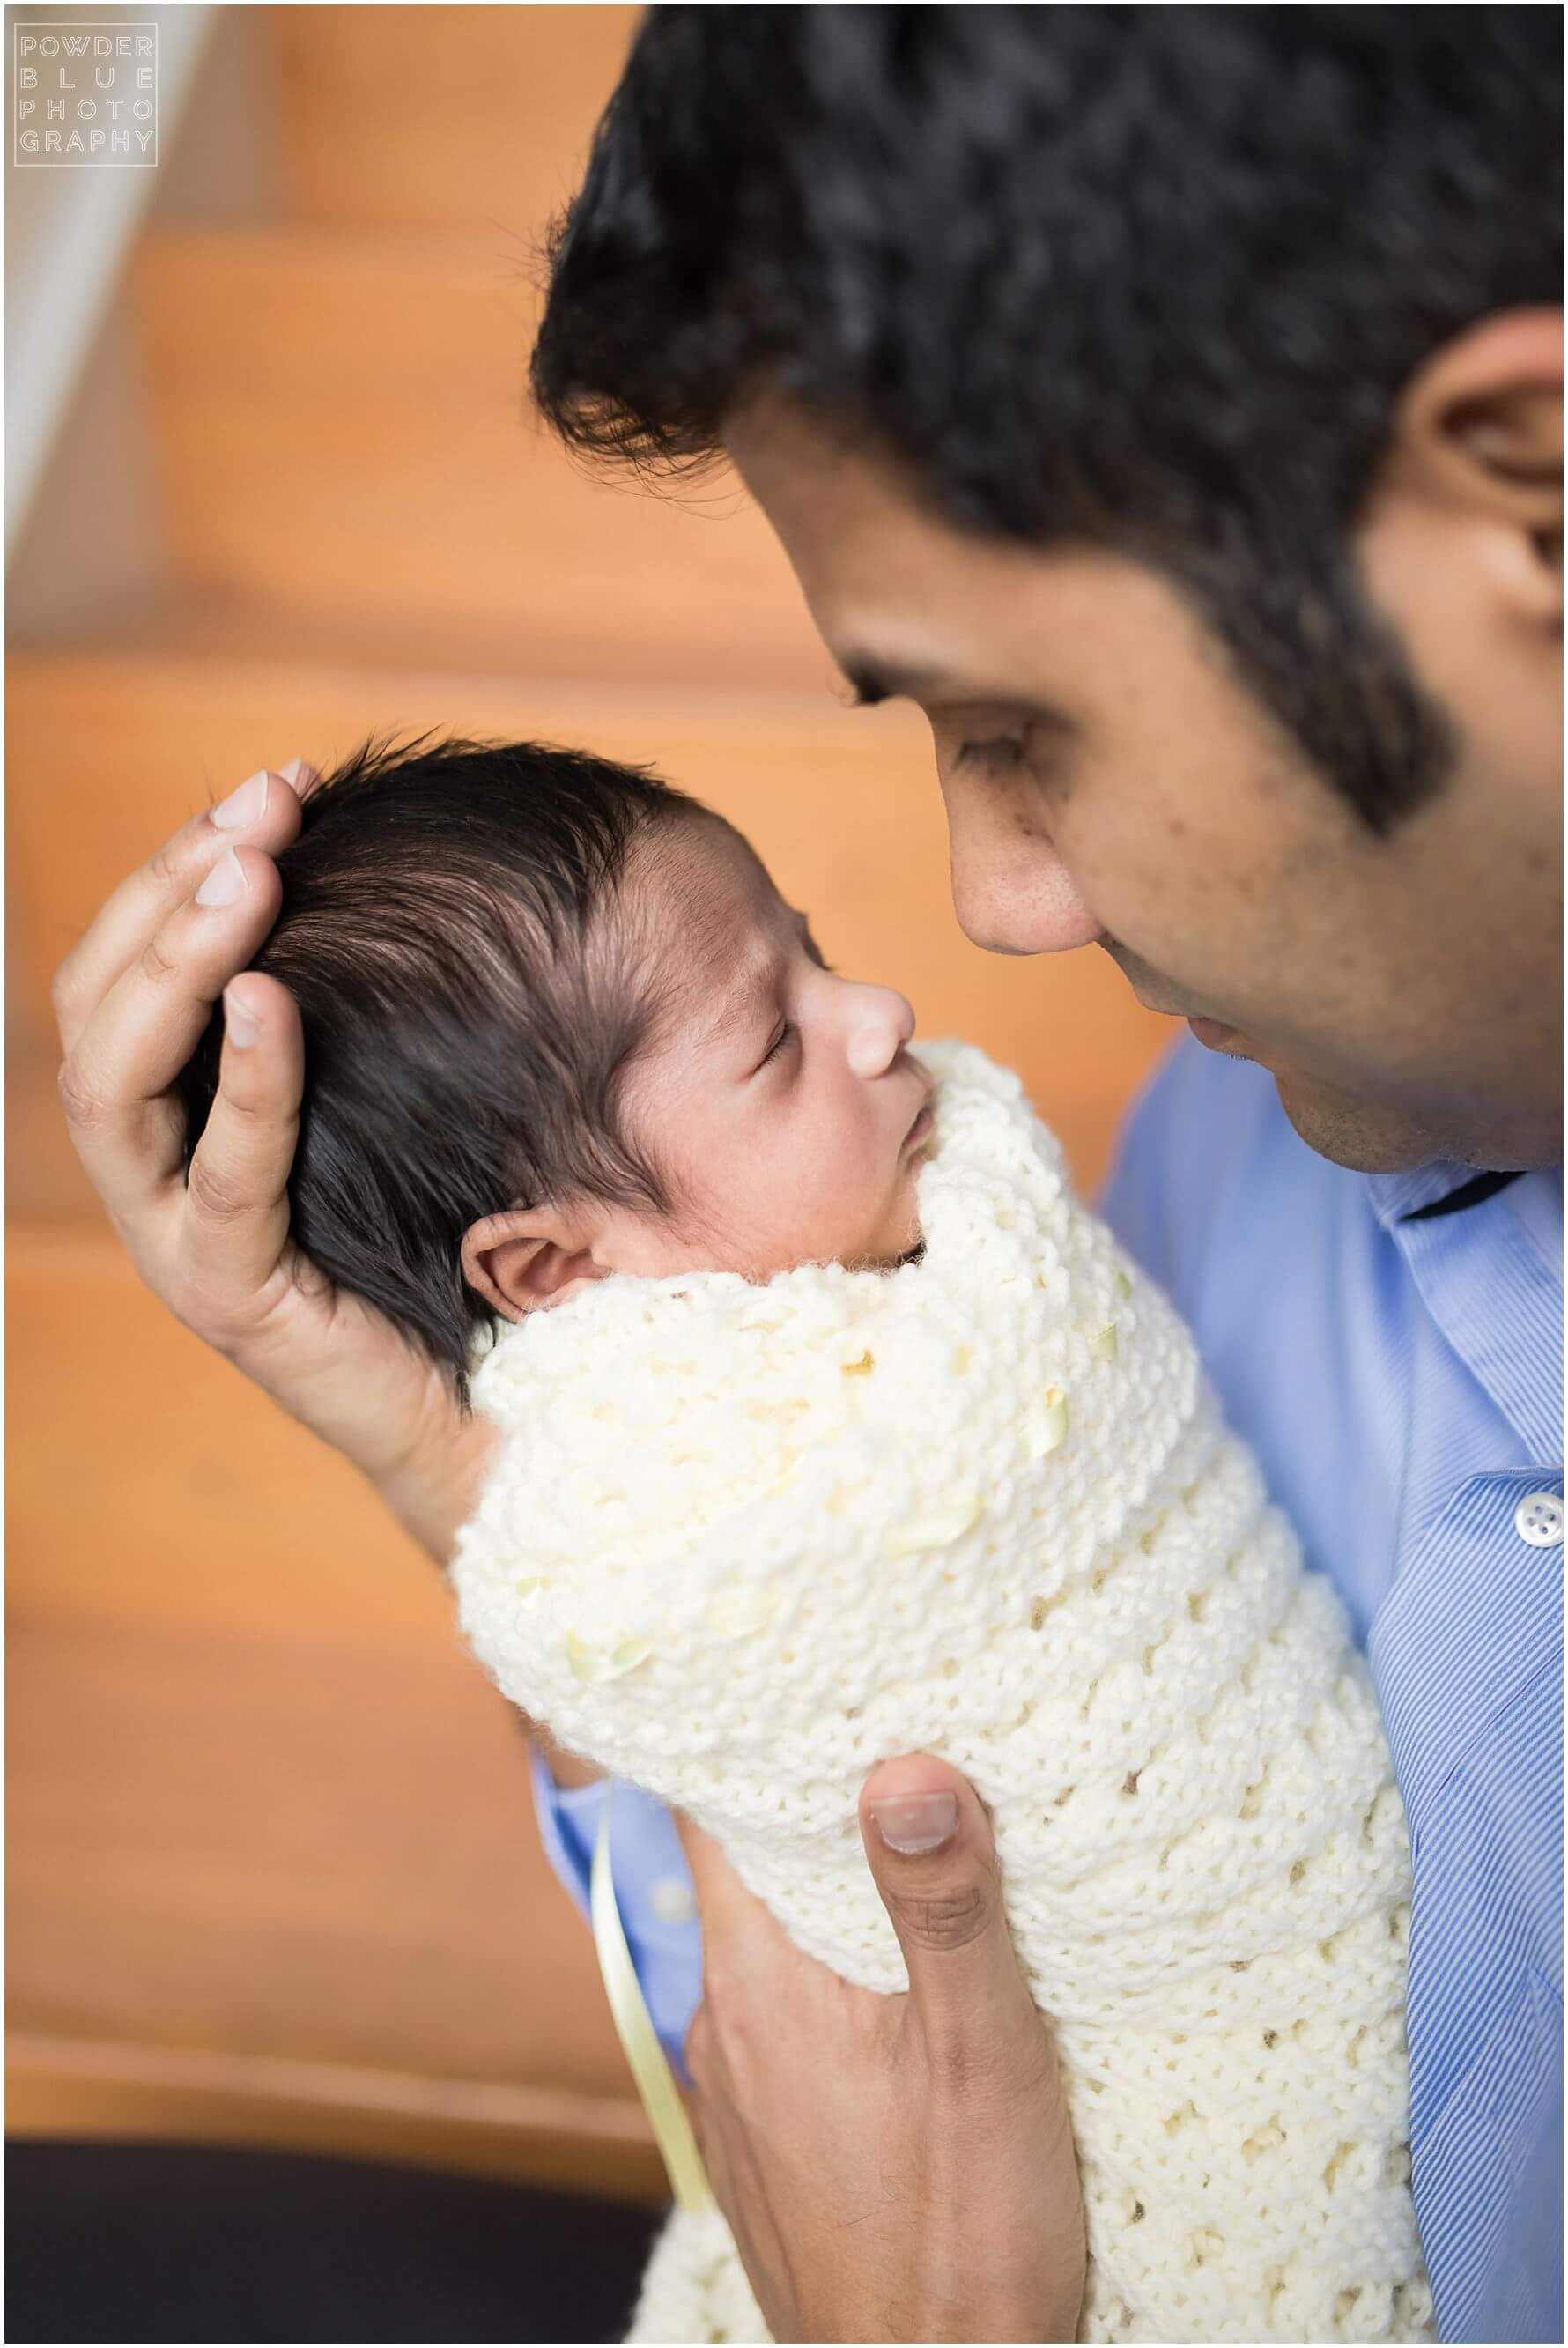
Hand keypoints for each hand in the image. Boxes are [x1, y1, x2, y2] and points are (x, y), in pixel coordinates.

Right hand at [51, 764, 490, 1560]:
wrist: (507, 1403)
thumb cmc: (473, 1233)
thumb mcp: (421, 1083)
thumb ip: (390, 993)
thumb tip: (435, 846)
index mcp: (185, 1106)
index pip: (134, 961)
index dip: (189, 861)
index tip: (291, 781)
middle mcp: (157, 1164)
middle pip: (96, 1000)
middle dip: (172, 886)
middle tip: (264, 808)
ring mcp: (178, 1234)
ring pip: (112, 1081)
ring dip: (177, 964)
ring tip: (250, 877)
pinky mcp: (231, 1295)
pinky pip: (212, 1179)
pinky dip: (239, 1082)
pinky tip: (272, 998)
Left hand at [680, 1754, 1086, 2342]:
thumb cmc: (961, 2243)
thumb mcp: (980, 2057)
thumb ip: (942, 1909)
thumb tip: (903, 1766)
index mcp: (756, 1987)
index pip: (715, 1818)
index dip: (757, 1741)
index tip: (813, 1682)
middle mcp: (725, 2033)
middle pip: (751, 1877)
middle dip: (820, 1817)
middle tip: (904, 1745)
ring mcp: (742, 2099)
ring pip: (778, 1955)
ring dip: (838, 1907)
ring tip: (923, 1859)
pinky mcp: (774, 2150)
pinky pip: (794, 2027)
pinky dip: (843, 1987)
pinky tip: (913, 1993)